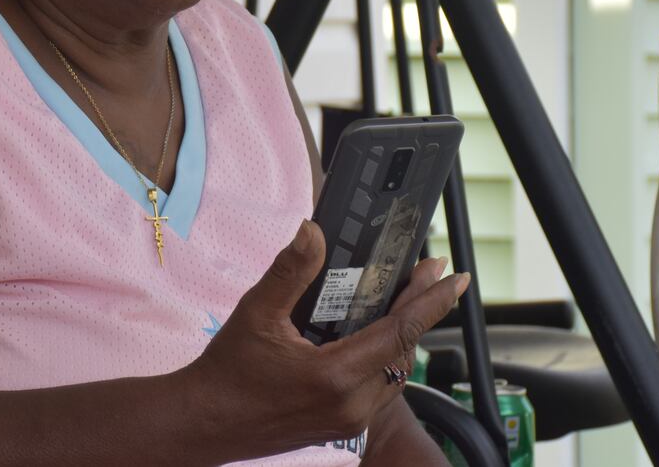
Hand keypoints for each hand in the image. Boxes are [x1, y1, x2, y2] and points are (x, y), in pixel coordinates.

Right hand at [180, 221, 469, 460]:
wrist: (204, 423)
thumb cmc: (227, 371)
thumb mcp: (255, 312)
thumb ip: (290, 272)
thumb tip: (313, 232)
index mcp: (335, 376)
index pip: (400, 332)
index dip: (431, 302)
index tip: (454, 277)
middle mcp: (351, 404)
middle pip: (403, 351)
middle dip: (419, 310)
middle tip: (427, 274)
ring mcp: (349, 420)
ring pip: (395, 372)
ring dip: (404, 336)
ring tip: (405, 299)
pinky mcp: (341, 426)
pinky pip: (379, 388)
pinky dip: (385, 357)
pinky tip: (375, 335)